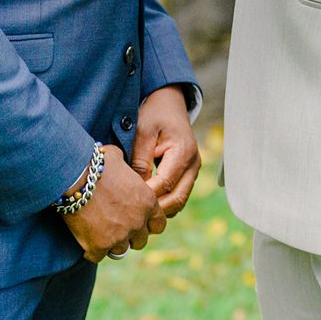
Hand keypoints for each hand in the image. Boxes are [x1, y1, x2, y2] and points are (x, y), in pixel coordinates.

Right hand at [62, 146, 157, 261]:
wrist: (76, 176)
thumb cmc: (96, 163)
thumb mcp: (118, 159)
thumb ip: (125, 168)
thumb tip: (119, 162)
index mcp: (148, 202)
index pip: (159, 225)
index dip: (147, 224)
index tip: (136, 221)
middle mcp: (138, 221)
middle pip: (141, 241)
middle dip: (130, 236)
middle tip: (116, 228)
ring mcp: (120, 236)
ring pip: (121, 250)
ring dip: (111, 244)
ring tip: (99, 234)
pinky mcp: (100, 245)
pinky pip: (97, 256)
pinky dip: (91, 251)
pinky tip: (85, 242)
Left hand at [131, 85, 200, 225]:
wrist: (169, 103)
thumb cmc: (154, 115)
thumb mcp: (143, 133)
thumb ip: (140, 161)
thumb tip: (136, 190)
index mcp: (184, 152)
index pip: (166, 183)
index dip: (147, 196)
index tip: (126, 202)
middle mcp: (194, 164)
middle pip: (177, 199)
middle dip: (155, 210)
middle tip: (131, 216)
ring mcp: (193, 170)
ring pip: (179, 201)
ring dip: (160, 209)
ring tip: (136, 213)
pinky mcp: (188, 174)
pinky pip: (178, 195)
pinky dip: (164, 203)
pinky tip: (145, 203)